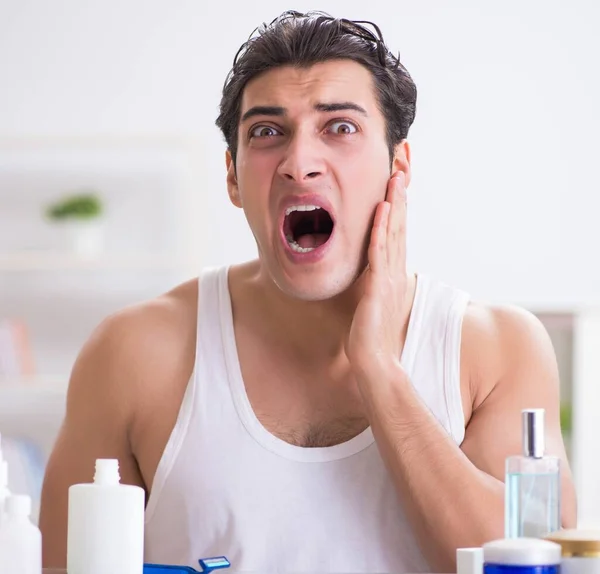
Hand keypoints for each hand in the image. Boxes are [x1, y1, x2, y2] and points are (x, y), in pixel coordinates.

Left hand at [346, 171, 408, 382]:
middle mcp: (394, 273)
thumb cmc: (371, 336)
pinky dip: (381, 230)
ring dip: (394, 206)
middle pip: (398, 229)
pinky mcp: (378, 287)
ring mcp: (388, 278)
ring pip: (392, 235)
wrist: (375, 362)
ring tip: (395, 181)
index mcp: (392, 275)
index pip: (396, 236)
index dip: (397, 211)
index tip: (395, 188)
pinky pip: (379, 253)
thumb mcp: (373, 304)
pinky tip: (382, 211)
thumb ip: (373, 286)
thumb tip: (369, 276)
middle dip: (399, 200)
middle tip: (400, 172)